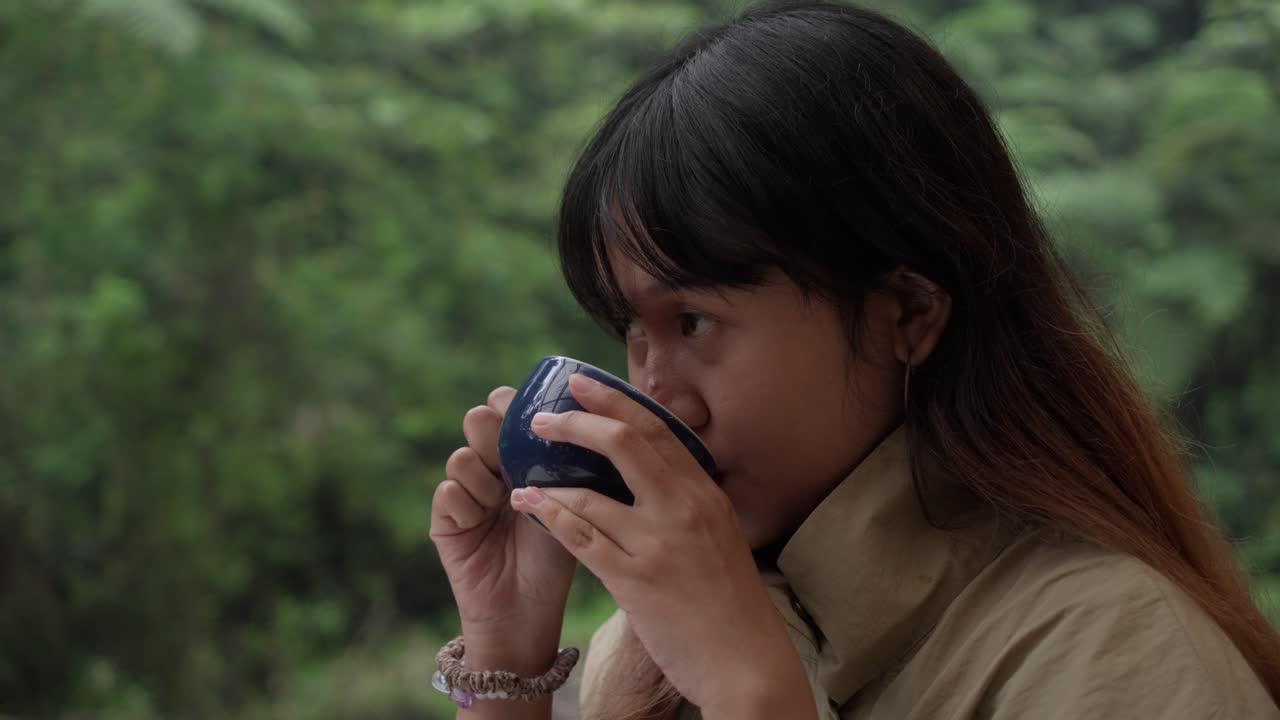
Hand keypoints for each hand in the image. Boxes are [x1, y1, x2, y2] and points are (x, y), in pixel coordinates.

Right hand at [429, 387, 576, 645]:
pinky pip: (448, 492)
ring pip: (461, 457)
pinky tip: (482, 523)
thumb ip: (559, 460)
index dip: (512, 404)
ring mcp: (464, 492)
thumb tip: (568, 417)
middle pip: (477, 419)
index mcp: (519, 454)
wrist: (529, 608)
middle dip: (494, 434)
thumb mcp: (565, 499)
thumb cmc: (557, 553)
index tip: (533, 421)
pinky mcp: (444, 520)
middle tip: (510, 460)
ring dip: (485, 477)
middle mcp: (488, 467)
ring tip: (503, 504)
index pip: (505, 407)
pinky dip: (468, 505)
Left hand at [509, 373, 815, 714]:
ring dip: (550, 477)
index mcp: (705, 493)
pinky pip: (581, 538)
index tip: (583, 383)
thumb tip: (651, 472)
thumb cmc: (730, 602)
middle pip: (626, 443)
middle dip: (578, 421)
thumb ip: (686, 502)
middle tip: (541, 416)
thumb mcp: (720, 535)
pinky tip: (530, 506)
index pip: (658, 430)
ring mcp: (660, 543)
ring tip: (520, 470)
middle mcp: (685, 508)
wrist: (747, 661)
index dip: (616, 401)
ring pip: (593, 492)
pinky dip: (550, 516)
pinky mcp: (637, 580)